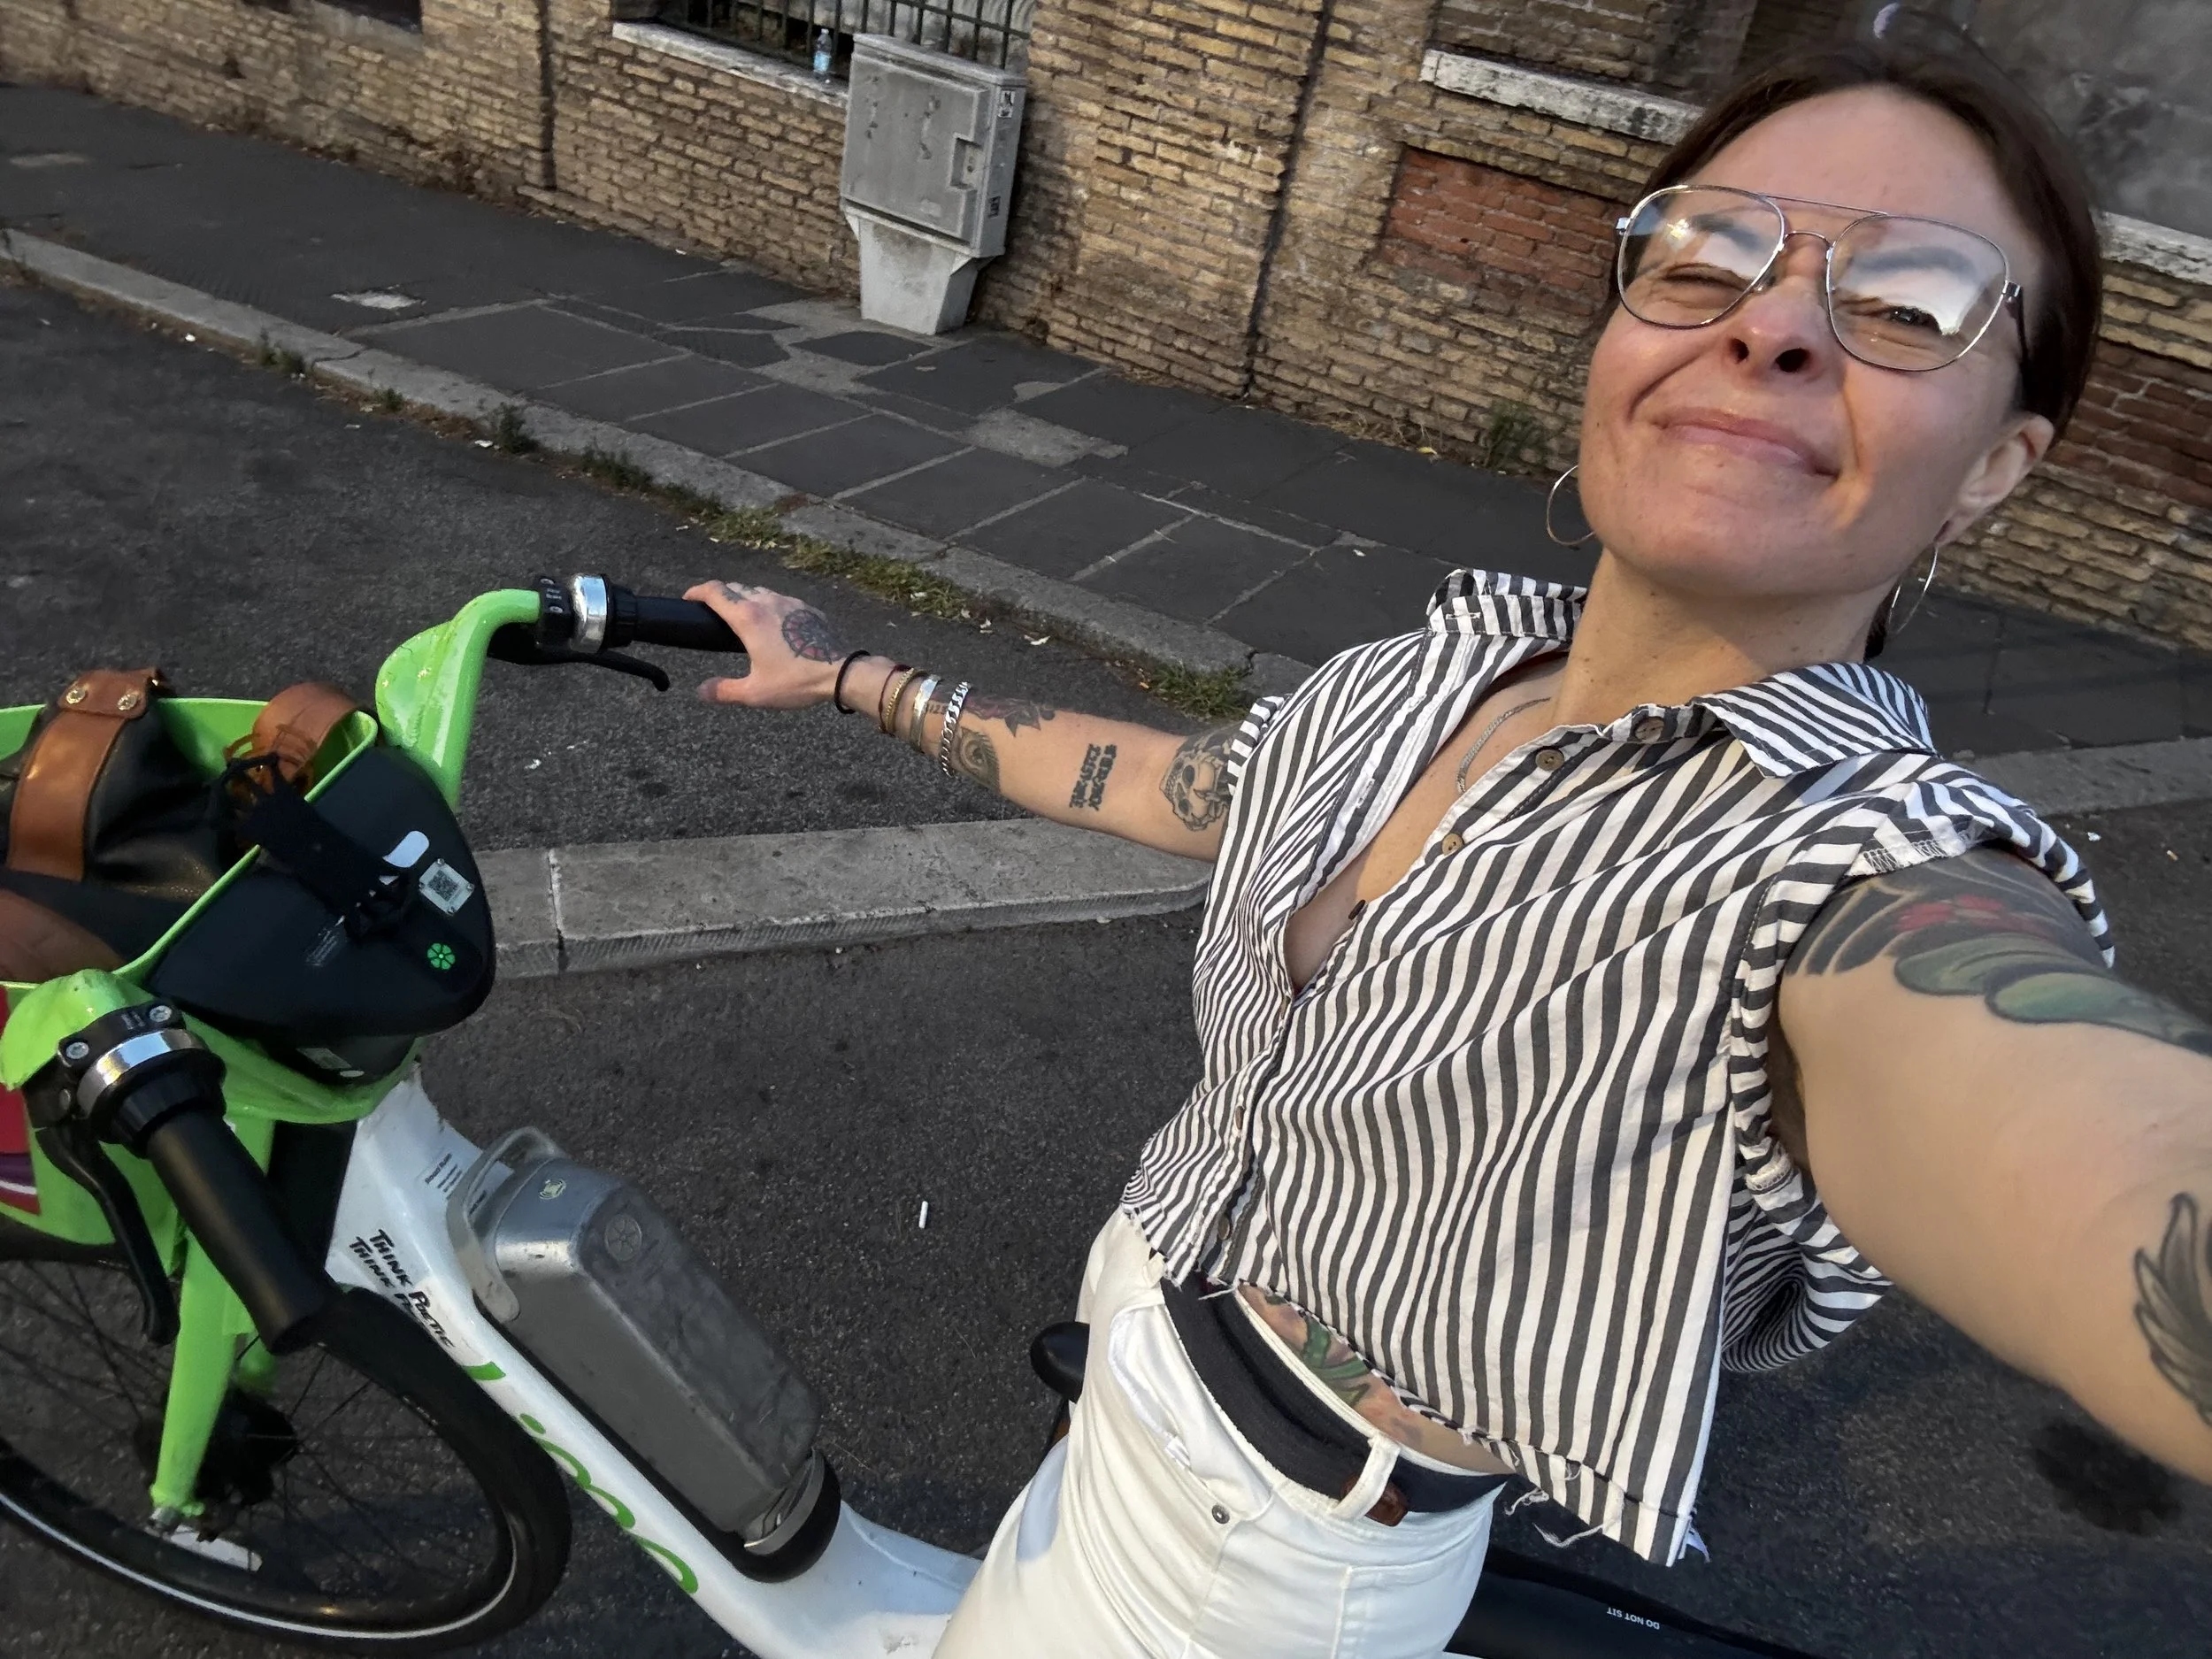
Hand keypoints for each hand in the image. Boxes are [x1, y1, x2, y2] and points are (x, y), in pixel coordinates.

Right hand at [684, 581, 855, 710]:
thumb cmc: (796, 682)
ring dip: (745, 598)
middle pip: (735, 588)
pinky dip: (769, 606)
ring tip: (741, 617)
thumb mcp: (755, 693)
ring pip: (759, 591)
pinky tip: (773, 624)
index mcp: (748, 618)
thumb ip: (724, 691)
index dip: (697, 591)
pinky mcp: (807, 608)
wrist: (841, 672)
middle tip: (713, 612)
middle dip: (720, 595)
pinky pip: (781, 600)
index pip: (715, 591)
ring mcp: (789, 602)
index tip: (688, 598)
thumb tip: (700, 691)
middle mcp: (767, 602)